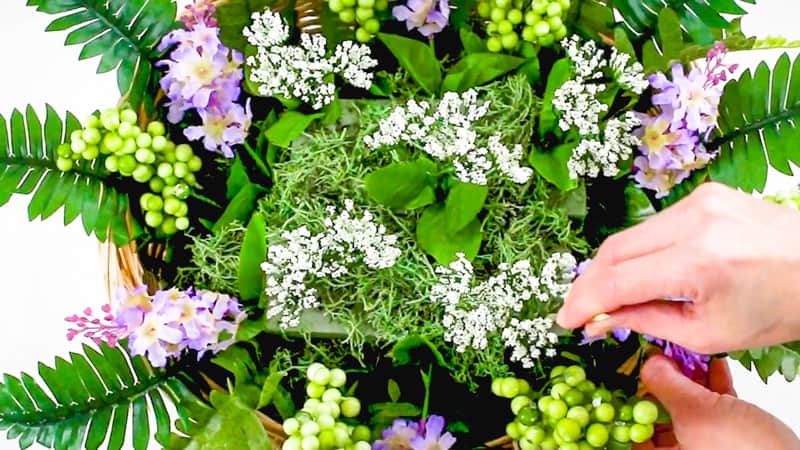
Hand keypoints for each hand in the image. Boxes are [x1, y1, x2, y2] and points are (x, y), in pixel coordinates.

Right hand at [557, 182, 799, 353]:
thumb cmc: (778, 309)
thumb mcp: (709, 333)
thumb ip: (646, 320)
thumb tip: (600, 318)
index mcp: (700, 263)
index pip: (618, 280)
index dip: (584, 302)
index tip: (566, 321)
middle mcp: (694, 221)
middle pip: (614, 250)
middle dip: (590, 284)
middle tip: (580, 311)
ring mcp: (699, 200)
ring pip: (630, 235)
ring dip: (611, 267)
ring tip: (608, 296)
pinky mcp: (703, 194)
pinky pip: (653, 225)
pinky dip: (638, 251)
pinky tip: (639, 272)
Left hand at [634, 355, 799, 449]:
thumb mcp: (697, 414)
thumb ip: (667, 386)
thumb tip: (648, 363)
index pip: (633, 431)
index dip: (630, 399)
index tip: (632, 371)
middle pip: (660, 414)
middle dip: (662, 383)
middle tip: (660, 356)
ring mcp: (707, 444)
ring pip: (688, 407)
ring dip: (688, 378)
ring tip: (686, 354)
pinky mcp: (734, 435)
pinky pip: (715, 406)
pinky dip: (713, 383)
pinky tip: (714, 363)